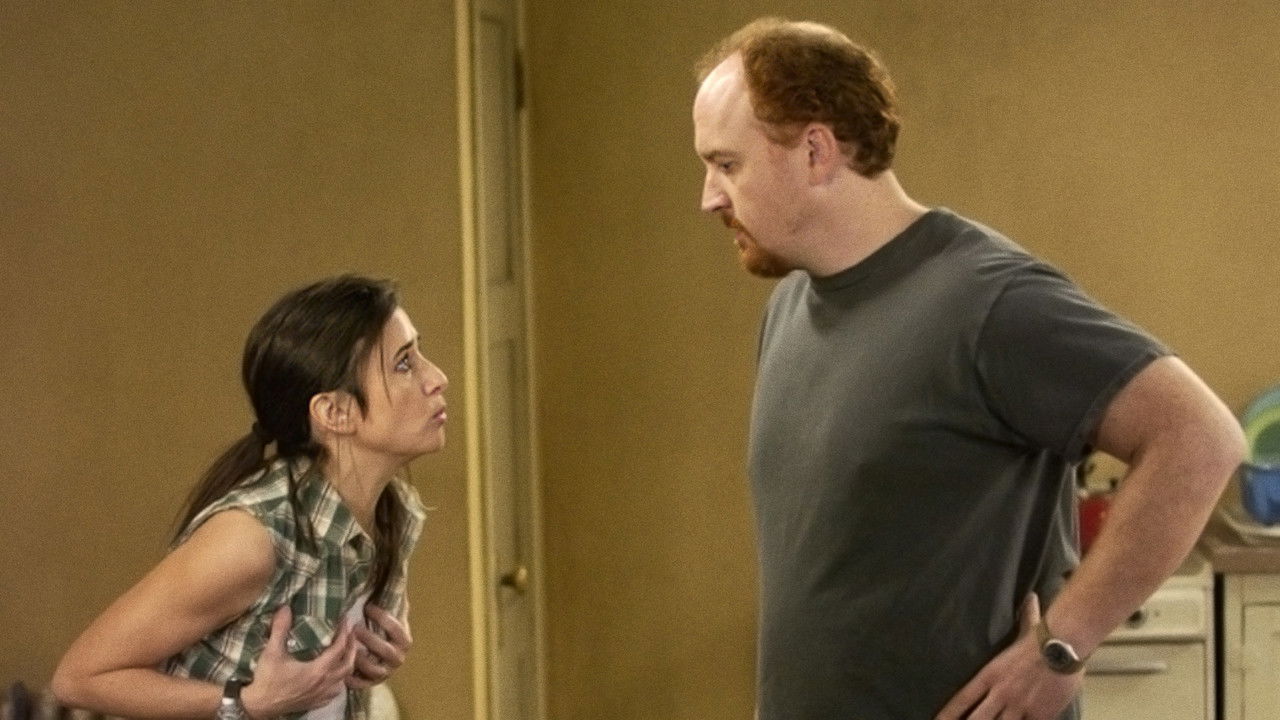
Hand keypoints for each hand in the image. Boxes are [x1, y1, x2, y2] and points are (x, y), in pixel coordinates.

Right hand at [241, 605, 357, 718]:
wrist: (258, 706)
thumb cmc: (266, 679)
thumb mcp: (272, 652)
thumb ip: (280, 629)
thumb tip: (285, 608)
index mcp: (318, 670)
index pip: (340, 648)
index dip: (344, 632)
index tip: (345, 620)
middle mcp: (324, 683)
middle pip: (348, 664)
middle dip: (352, 648)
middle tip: (350, 635)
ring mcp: (321, 695)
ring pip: (344, 681)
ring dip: (347, 666)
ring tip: (344, 654)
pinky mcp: (315, 703)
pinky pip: (334, 693)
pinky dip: (338, 682)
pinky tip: (333, 677)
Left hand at [347, 604, 412, 688]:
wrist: (381, 655)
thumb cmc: (382, 629)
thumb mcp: (389, 614)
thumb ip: (391, 599)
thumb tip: (393, 575)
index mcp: (404, 640)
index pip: (398, 629)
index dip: (384, 618)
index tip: (368, 607)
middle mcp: (398, 657)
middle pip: (387, 651)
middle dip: (371, 639)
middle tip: (355, 628)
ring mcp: (385, 672)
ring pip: (375, 669)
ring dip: (361, 659)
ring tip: (348, 647)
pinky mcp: (371, 683)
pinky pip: (362, 684)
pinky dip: (353, 679)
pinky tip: (343, 669)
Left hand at [935, 593, 1081, 719]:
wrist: (1063, 646)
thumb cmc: (1043, 636)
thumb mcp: (1025, 627)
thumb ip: (1023, 617)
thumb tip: (1029, 597)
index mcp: (990, 674)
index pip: (963, 699)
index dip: (949, 713)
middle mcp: (1001, 693)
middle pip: (977, 719)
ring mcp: (1019, 706)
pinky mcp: (1039, 715)